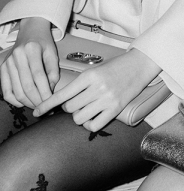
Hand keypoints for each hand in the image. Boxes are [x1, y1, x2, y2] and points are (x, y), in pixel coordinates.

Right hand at [0, 17, 59, 108]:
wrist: (30, 30)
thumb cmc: (43, 42)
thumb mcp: (52, 52)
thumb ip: (53, 71)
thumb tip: (51, 90)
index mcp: (31, 50)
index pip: (39, 76)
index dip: (45, 91)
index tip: (51, 101)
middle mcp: (17, 56)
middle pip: (26, 85)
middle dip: (37, 100)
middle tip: (45, 108)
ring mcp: (8, 63)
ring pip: (16, 90)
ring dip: (27, 102)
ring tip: (37, 107)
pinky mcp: (2, 68)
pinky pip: (6, 90)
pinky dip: (14, 100)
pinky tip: (24, 103)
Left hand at [33, 48, 161, 131]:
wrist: (140, 65)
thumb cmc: (116, 66)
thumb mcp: (95, 70)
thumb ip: (80, 84)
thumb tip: (63, 102)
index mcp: (89, 76)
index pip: (62, 94)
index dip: (46, 105)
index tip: (36, 112)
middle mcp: (97, 88)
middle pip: (69, 108)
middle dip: (69, 107)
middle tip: (78, 102)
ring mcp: (107, 100)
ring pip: (79, 118)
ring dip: (79, 116)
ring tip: (87, 108)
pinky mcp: (115, 109)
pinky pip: (93, 125)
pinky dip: (89, 124)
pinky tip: (93, 117)